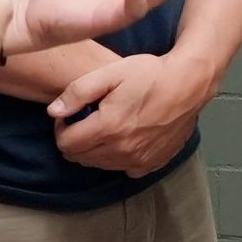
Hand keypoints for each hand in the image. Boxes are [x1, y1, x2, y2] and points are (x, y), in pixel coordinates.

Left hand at [48, 48, 206, 173]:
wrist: (189, 84)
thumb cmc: (150, 74)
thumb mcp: (110, 73)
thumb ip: (77, 92)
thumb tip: (53, 112)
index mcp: (108, 127)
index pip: (66, 143)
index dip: (62, 128)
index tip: (72, 115)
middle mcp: (121, 150)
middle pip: (79, 157)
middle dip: (75, 140)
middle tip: (87, 119)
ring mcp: (138, 160)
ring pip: (99, 165)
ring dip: (94, 149)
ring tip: (107, 126)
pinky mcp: (151, 164)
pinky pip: (122, 169)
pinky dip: (117, 158)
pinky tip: (125, 138)